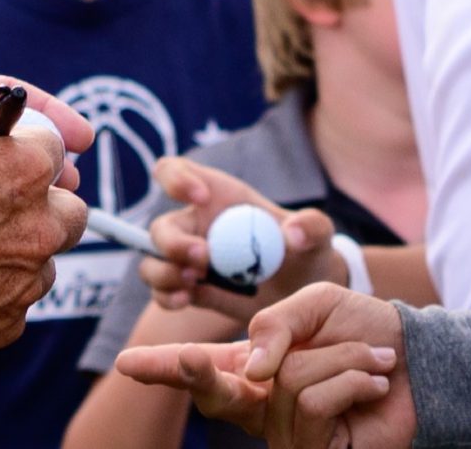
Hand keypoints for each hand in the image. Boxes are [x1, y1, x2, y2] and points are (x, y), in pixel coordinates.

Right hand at [0, 96, 91, 358]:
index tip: (8, 152)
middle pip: (70, 209)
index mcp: (24, 169)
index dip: (27, 143)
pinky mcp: (4, 326)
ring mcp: (23, 282)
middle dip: (42, 201)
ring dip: (20, 247)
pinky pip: (16, 299)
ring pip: (44, 258)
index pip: (55, 146)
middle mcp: (37, 227)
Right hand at [115, 282, 410, 448]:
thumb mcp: (313, 304)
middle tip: (187, 354)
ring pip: (286, 384)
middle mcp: (264, 402)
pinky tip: (375, 383)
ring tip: (372, 361)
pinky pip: (316, 404)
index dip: (161, 367)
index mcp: (254, 366)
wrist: (420, 359)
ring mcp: (290, 430)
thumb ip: (274, 325)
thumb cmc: (364, 329)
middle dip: (195, 370)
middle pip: (215, 394)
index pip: (200, 369)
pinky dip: (352, 380)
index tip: (125, 363)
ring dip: (339, 359)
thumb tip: (253, 369)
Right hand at [140, 158, 336, 322]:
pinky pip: (162, 292)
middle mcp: (195, 226)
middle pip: (160, 228)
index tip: (200, 198)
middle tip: (205, 258)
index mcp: (216, 196)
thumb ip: (312, 225)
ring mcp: (188, 261)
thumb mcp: (318, 234)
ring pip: (152, 262)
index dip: (177, 179)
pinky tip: (187, 299)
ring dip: (164, 272)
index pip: (174, 172)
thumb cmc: (307, 250)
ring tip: (193, 284)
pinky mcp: (190, 291)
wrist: (304, 293)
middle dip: (174, 243)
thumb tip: (291, 233)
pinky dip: (167, 296)